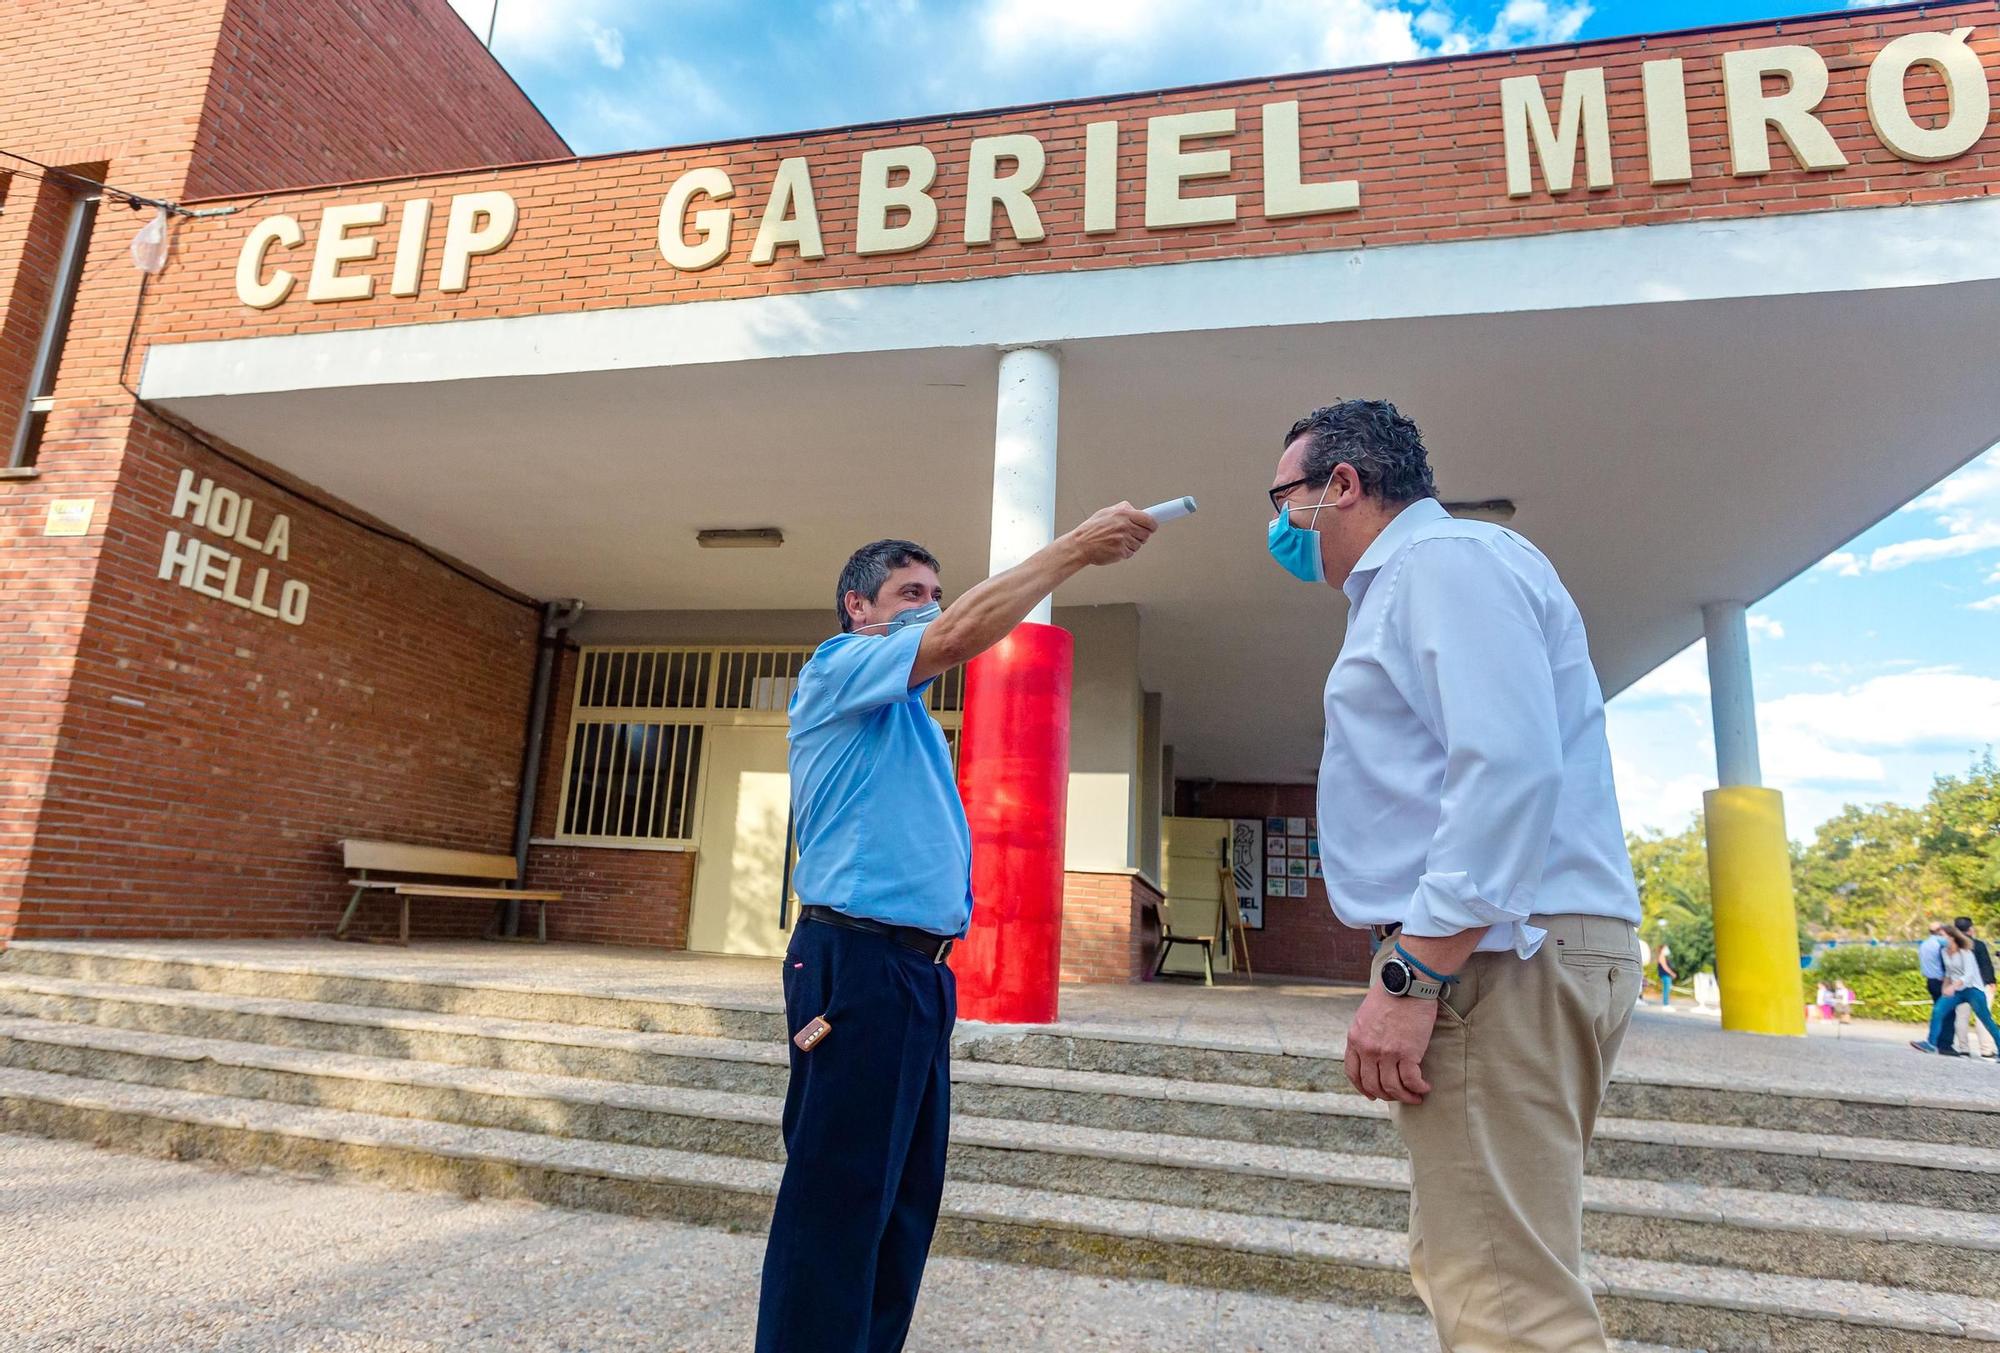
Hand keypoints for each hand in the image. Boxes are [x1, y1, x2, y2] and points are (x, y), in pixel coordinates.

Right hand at [1066, 502, 1156, 565]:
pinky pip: (1131, 553)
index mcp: (1123, 514)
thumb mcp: (1107, 512)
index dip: (1152, 525)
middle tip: (1130, 534)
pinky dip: (1125, 552)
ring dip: (1132, 544)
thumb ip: (1123, 509)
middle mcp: (1125, 526)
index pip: (1149, 520)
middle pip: (1146, 534)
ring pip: (1139, 544)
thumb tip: (1135, 510)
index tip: (1153, 526)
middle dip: (1141, 535)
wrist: (1080, 545)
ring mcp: (1124, 540)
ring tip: (1118, 540)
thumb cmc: (1091, 529)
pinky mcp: (1121, 552)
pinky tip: (1115, 547)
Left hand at [1343, 986, 1436, 1104]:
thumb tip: (1372, 1051)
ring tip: (1416, 1097)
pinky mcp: (1407, 1053)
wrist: (1407, 983)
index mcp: (1355, 1039)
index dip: (1362, 1087)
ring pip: (1392, 1088)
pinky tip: (1425, 1088)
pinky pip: (1411, 1081)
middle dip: (1386, 1096)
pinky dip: (1418, 1089)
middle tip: (1398, 1096)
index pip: (1353, 1072)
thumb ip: (1366, 1034)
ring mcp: (1386, 1053)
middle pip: (1372, 1085)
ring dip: (1405, 1097)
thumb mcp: (1366, 1014)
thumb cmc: (1391, 994)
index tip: (1372, 1094)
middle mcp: (1368, 1049)